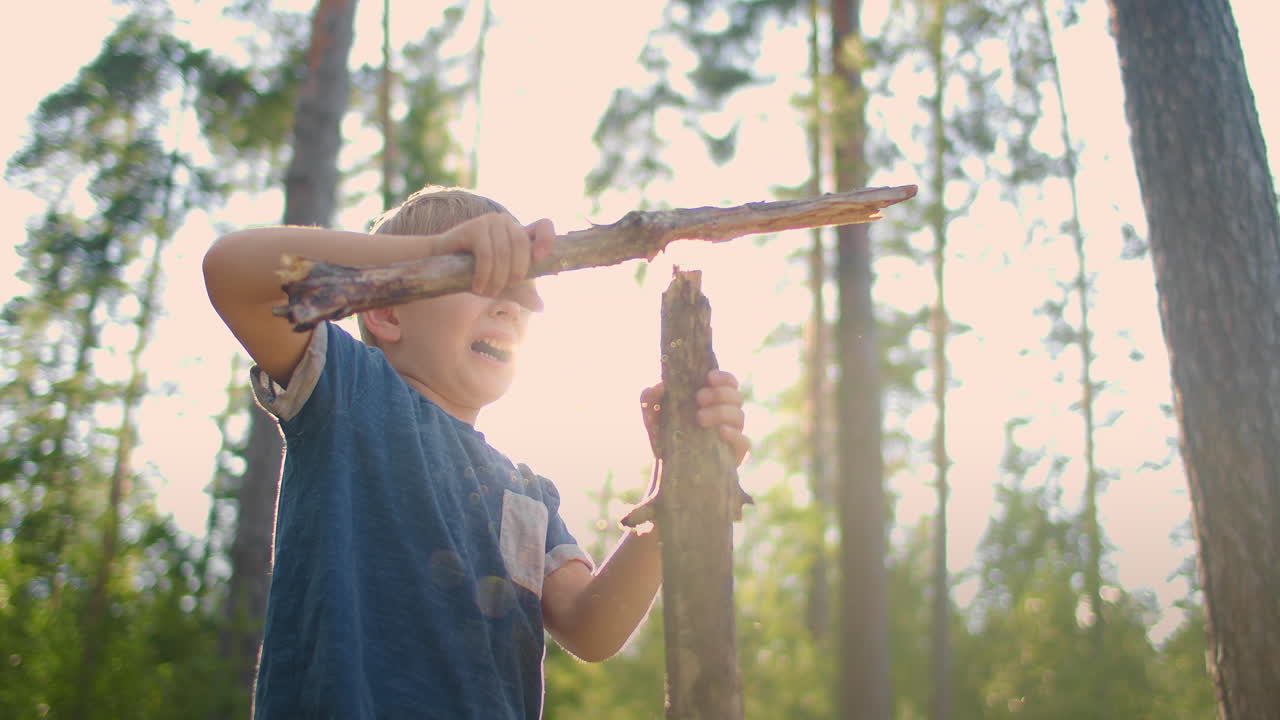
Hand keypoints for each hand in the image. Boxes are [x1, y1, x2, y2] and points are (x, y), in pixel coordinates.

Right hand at [436, 214, 554, 298]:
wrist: (440, 263)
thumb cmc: (475, 273)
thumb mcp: (503, 284)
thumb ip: (522, 292)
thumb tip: (541, 307)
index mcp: (519, 232)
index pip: (544, 225)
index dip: (547, 240)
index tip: (540, 259)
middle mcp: (507, 222)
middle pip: (522, 244)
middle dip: (515, 272)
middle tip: (502, 289)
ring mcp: (490, 221)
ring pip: (503, 252)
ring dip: (497, 278)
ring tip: (487, 292)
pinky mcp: (474, 227)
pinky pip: (486, 255)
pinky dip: (484, 275)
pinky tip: (478, 287)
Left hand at [639, 370, 749, 465]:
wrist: (669, 468)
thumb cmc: (666, 435)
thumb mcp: (653, 416)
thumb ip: (651, 399)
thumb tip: (659, 386)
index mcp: (714, 400)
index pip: (729, 383)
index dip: (724, 378)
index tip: (709, 377)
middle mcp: (727, 415)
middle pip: (736, 397)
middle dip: (719, 394)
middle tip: (699, 398)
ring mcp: (733, 434)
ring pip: (739, 416)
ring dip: (721, 412)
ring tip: (700, 418)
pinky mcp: (735, 454)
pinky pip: (744, 441)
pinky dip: (734, 434)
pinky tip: (721, 431)